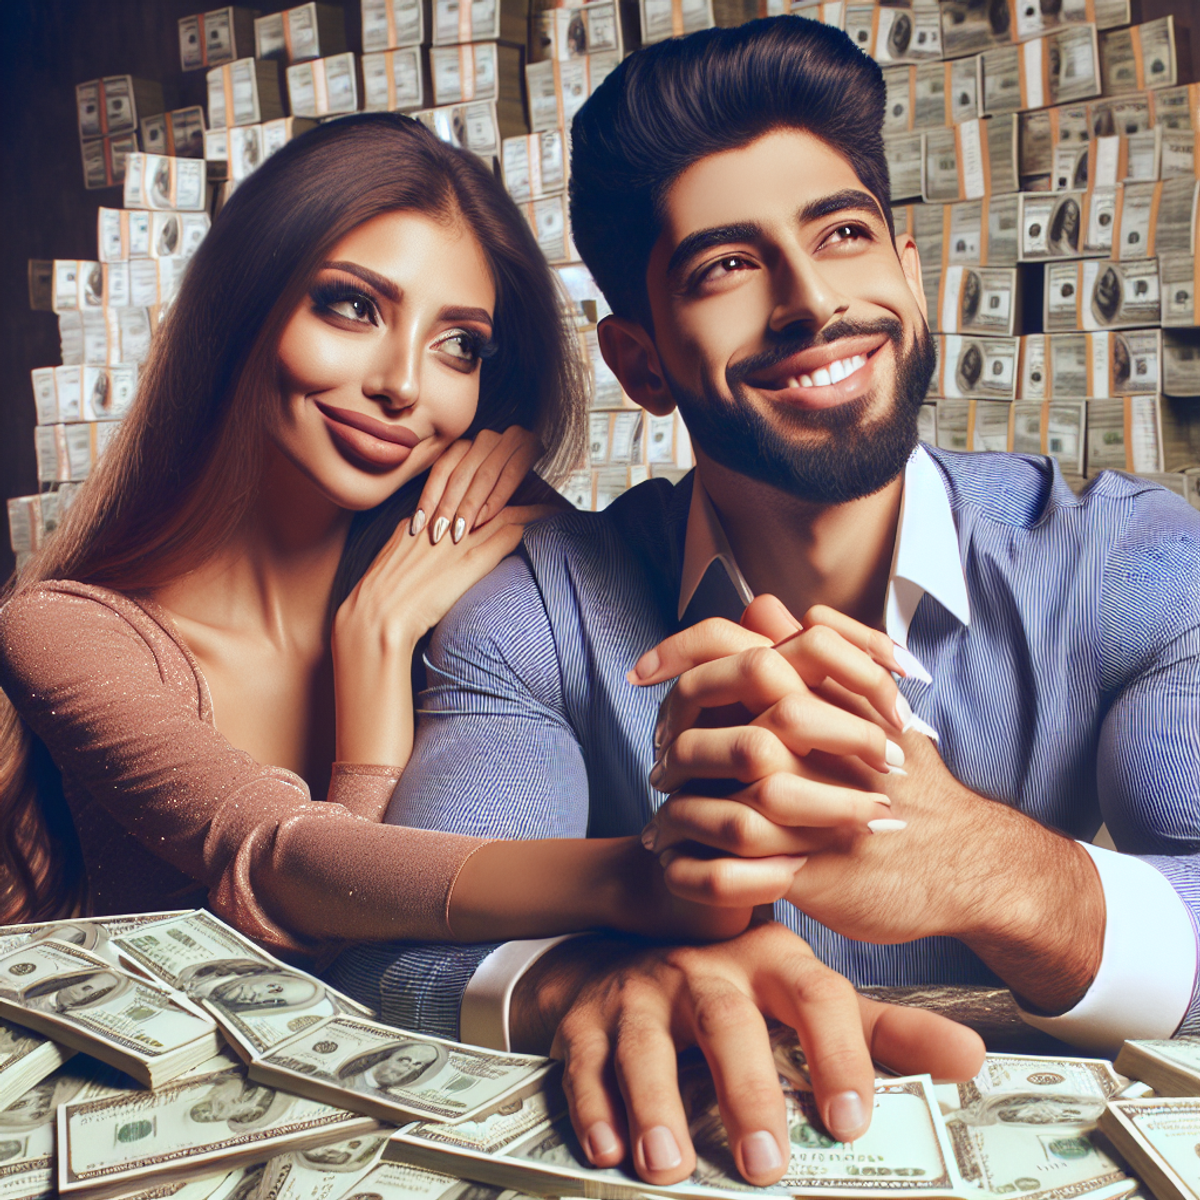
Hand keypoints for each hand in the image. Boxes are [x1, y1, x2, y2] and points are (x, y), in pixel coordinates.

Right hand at [332, 499, 555, 765]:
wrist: (371, 633)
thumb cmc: (377, 623)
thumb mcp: (389, 587)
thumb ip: (410, 573)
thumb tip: (425, 583)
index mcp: (410, 529)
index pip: (452, 498)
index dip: (480, 494)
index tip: (502, 490)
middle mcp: (432, 528)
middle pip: (478, 495)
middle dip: (507, 487)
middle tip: (537, 484)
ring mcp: (450, 543)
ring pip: (498, 509)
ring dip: (528, 503)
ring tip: (553, 498)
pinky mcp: (466, 561)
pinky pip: (507, 531)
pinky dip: (533, 522)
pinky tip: (552, 518)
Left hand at [410, 426, 544, 544]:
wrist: (552, 488)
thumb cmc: (510, 501)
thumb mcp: (475, 495)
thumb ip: (453, 498)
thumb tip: (417, 519)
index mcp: (469, 444)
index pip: (441, 470)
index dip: (429, 497)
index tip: (417, 524)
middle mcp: (487, 437)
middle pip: (459, 474)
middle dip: (446, 506)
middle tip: (436, 533)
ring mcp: (509, 438)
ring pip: (482, 475)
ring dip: (469, 506)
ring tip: (458, 532)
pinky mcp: (530, 445)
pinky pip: (508, 475)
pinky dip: (495, 499)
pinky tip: (483, 520)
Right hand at [511, 922, 984, 1187]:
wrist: (625, 956)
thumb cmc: (734, 996)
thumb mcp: (806, 1002)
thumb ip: (883, 1033)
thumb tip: (973, 1057)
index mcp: (768, 959)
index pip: (815, 994)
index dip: (838, 1053)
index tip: (852, 1122)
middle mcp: (704, 968)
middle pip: (727, 1017)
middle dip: (746, 1090)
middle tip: (766, 1167)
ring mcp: (640, 989)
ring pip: (646, 1039)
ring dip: (656, 1103)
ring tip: (669, 1167)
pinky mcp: (587, 1017)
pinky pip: (586, 1059)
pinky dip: (593, 1105)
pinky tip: (608, 1150)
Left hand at [639, 601, 1105, 1013]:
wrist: (965, 860)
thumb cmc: (907, 782)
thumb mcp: (864, 707)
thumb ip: (806, 653)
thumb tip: (760, 602)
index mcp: (824, 698)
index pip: (740, 652)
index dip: (680, 652)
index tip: (638, 672)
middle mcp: (815, 745)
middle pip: (718, 731)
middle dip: (675, 748)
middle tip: (656, 770)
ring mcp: (810, 808)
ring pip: (714, 804)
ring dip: (677, 816)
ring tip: (657, 828)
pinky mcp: (810, 868)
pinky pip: (727, 872)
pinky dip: (691, 871)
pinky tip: (674, 868)